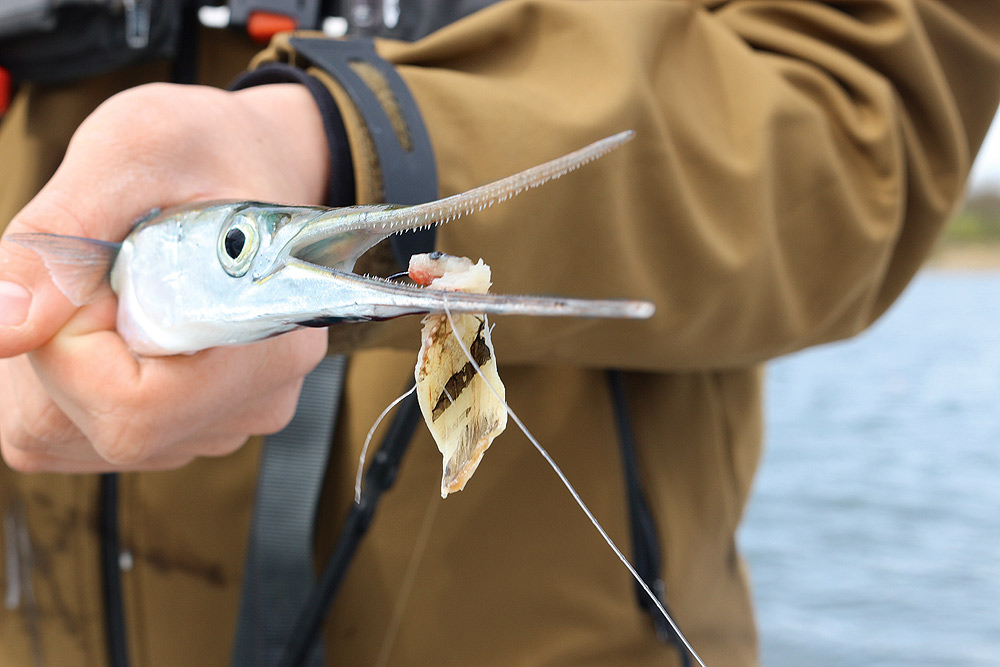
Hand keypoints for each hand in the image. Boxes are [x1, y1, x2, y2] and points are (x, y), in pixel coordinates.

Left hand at [0, 83, 331, 471]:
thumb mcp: (130, 152)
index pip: (130, 409)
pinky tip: (110, 319)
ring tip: (108, 288)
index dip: (68, 343)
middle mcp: (254, 398)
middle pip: (97, 428)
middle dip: (56, 348)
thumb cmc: (210, 149)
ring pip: (81, 435)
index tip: (90, 267)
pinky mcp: (198, 425)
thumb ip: (59, 237)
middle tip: (95, 270)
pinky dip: (72, 378)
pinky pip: (91, 432)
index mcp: (262, 339)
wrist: (259, 164)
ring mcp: (227, 420)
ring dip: (58, 362)